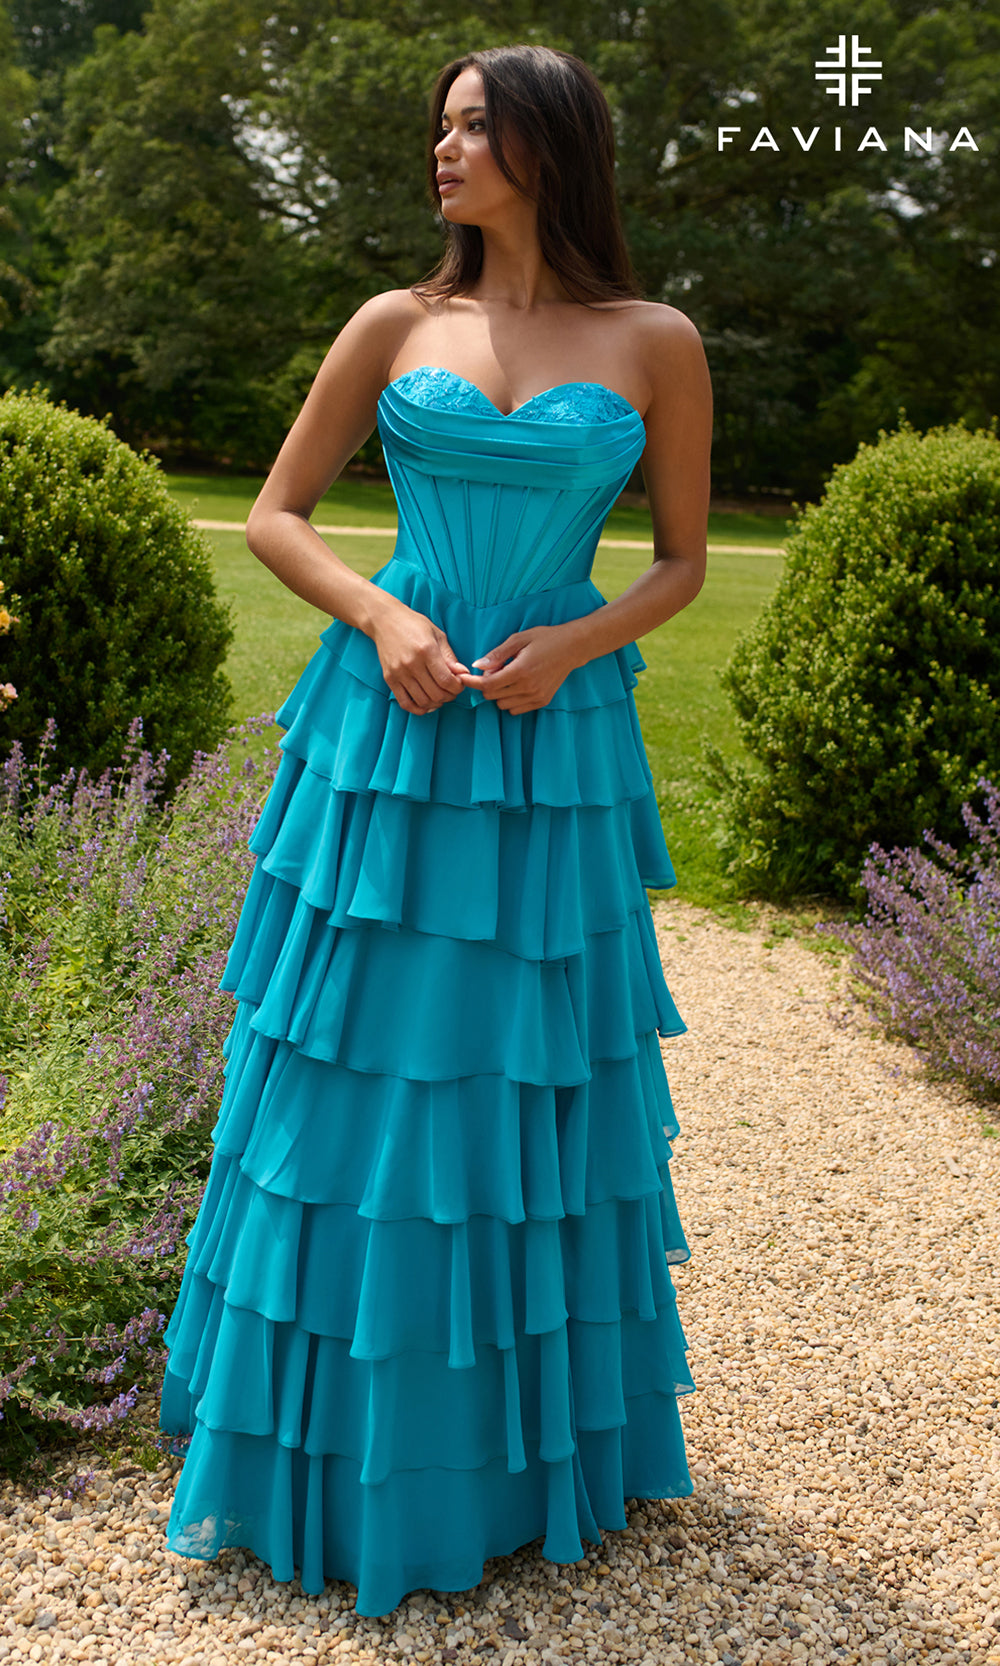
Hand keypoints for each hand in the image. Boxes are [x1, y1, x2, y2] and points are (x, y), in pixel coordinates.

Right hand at [372, 601, 469, 714]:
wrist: (384, 620)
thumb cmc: (413, 625)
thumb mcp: (437, 635)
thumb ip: (450, 656)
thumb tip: (463, 674)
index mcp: (426, 651)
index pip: (446, 680)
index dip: (457, 688)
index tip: (459, 685)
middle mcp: (412, 664)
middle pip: (436, 693)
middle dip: (449, 696)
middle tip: (451, 691)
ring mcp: (399, 673)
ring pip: (422, 701)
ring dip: (436, 703)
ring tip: (440, 696)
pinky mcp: (389, 678)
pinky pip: (405, 703)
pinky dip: (418, 709)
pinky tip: (426, 704)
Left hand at [457, 624, 580, 713]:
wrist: (573, 648)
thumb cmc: (545, 639)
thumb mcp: (519, 639)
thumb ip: (497, 654)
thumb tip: (477, 666)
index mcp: (520, 671)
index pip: (487, 684)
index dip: (472, 682)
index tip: (462, 678)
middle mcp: (528, 687)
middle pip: (492, 696)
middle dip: (487, 684)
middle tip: (496, 669)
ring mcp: (536, 696)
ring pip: (503, 705)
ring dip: (499, 693)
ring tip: (508, 677)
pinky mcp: (542, 701)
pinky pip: (516, 709)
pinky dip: (510, 700)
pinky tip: (517, 686)